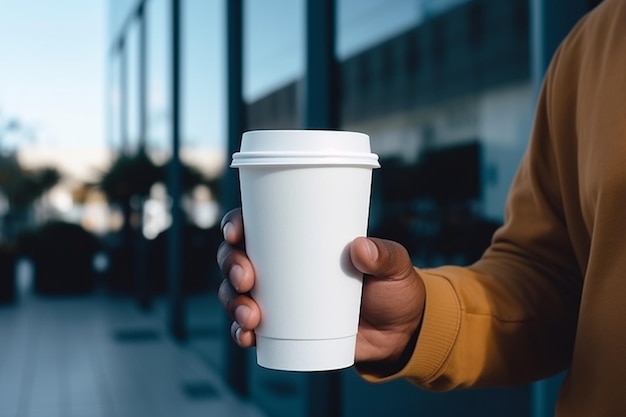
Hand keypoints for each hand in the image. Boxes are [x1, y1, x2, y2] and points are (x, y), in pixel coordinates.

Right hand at [217, 208, 425, 372]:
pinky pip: (249, 330)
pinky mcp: (282, 331)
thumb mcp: (395, 266)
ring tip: (249, 316)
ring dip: (232, 303)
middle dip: (231, 266)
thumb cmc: (394, 289)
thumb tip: (360, 249)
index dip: (235, 224)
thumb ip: (385, 255)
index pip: (257, 225)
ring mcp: (279, 299)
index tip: (235, 232)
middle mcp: (281, 267)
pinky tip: (246, 337)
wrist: (400, 335)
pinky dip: (242, 333)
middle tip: (246, 279)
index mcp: (300, 241)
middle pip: (237, 258)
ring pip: (236, 294)